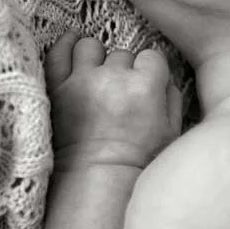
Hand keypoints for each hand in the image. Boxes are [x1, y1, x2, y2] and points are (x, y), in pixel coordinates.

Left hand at [45, 33, 182, 169]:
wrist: (96, 182)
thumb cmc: (138, 162)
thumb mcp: (171, 133)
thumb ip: (172, 98)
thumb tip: (164, 78)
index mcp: (144, 87)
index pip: (151, 56)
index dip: (150, 71)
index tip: (146, 84)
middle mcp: (112, 78)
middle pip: (121, 54)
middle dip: (124, 70)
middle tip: (120, 92)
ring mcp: (81, 81)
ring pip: (90, 47)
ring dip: (96, 58)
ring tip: (96, 75)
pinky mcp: (57, 88)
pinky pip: (57, 53)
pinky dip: (65, 46)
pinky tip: (72, 46)